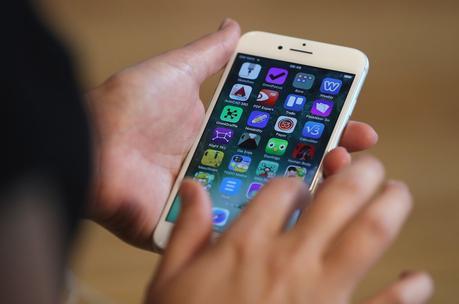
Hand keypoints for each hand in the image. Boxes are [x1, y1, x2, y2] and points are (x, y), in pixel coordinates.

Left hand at [86, 18, 377, 249]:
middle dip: (323, 154)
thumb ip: (208, 53)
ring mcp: (214, 196)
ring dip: (308, 187)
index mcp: (221, 133)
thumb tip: (233, 25)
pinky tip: (306, 205)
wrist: (88, 148)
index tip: (346, 117)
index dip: (313, 123)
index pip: (280, 129)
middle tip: (354, 147)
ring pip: (269, 197)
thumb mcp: (174, 72)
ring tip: (340, 171)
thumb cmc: (125, 109)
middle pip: (283, 163)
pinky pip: (242, 224)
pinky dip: (274, 217)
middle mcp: (222, 165)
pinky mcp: (198, 224)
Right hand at [146, 157, 432, 303]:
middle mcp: (288, 259)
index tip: (298, 186)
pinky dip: (407, 292)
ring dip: (389, 209)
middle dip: (360, 174)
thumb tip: (193, 188)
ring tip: (396, 194)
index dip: (294, 180)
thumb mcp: (169, 279)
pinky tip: (416, 279)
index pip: (282, 190)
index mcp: (245, 244)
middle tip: (370, 166)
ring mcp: (319, 294)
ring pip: (368, 237)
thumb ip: (186, 230)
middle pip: (337, 199)